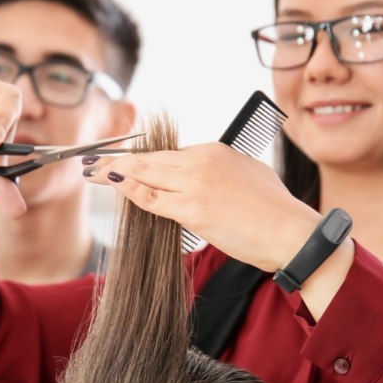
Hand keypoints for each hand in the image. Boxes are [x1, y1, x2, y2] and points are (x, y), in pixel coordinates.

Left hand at [81, 142, 321, 271]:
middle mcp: (201, 162)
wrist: (289, 231)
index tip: (124, 160)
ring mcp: (194, 184)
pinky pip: (152, 198)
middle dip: (117, 159)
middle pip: (149, 158)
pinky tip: (114, 185)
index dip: (142, 158)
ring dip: (115, 172)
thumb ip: (220, 169)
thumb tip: (199, 173)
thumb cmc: (274, 207)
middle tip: (95, 160)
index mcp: (214, 151)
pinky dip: (130, 190)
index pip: (169, 153)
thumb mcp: (247, 172)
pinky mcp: (191, 209)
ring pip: (145, 173)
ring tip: (94, 171)